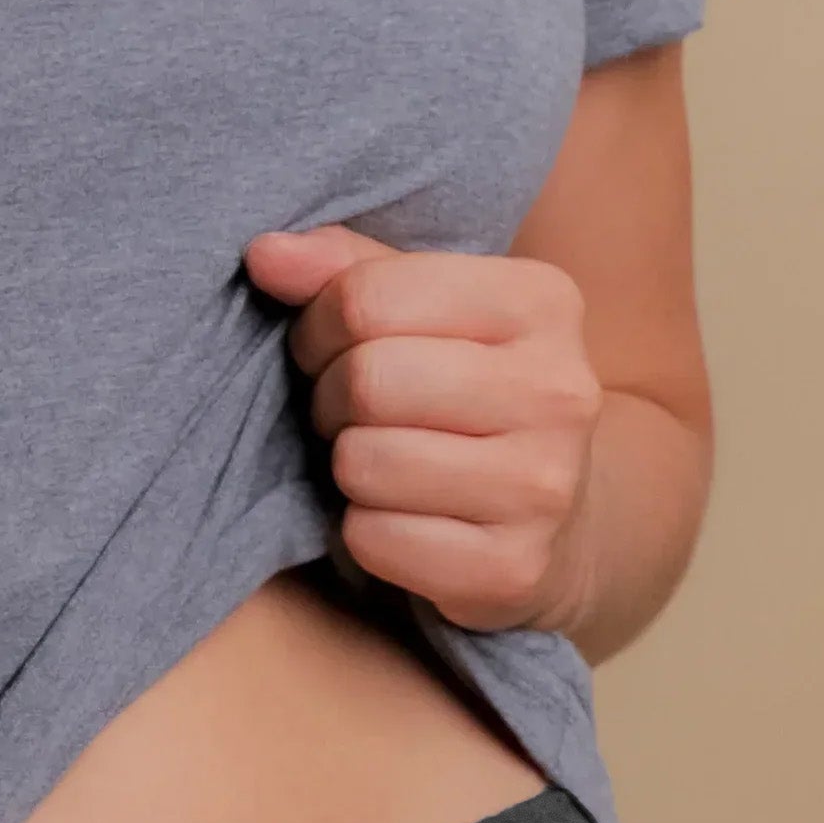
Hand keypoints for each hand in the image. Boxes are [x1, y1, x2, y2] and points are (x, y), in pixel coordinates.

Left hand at [242, 221, 604, 636]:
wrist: (556, 512)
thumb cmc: (463, 387)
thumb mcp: (421, 307)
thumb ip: (343, 268)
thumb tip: (265, 255)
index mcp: (540, 300)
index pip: (369, 297)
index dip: (320, 324)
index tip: (331, 346)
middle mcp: (558, 389)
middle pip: (367, 380)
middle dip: (330, 396)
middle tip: (349, 410)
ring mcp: (544, 485)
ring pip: (365, 462)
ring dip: (345, 465)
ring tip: (377, 457)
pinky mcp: (512, 567)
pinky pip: (373, 538)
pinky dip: (362, 530)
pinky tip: (401, 515)